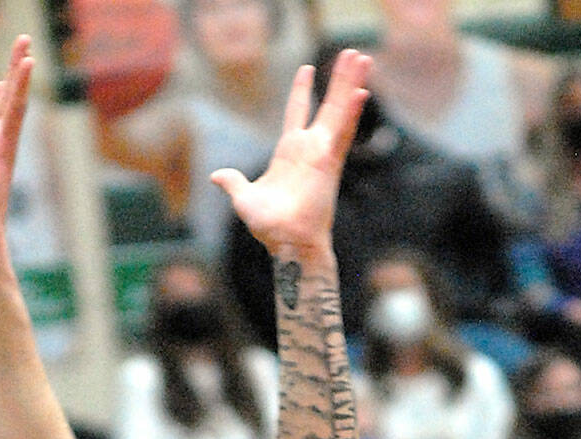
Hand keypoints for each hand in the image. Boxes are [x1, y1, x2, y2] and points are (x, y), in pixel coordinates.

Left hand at [211, 47, 370, 260]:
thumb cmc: (269, 228)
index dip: (301, 91)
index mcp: (289, 152)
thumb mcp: (244, 199)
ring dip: (351, 85)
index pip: (296, 112)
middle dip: (339, 79)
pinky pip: (343, 133)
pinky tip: (360, 92)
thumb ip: (234, 183)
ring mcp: (322, 154)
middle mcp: (309, 149)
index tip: (307, 70)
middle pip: (327, 104)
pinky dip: (351, 113)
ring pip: (339, 111)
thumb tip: (216, 176)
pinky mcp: (330, 163)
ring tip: (364, 58)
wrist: (286, 243)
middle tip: (351, 53)